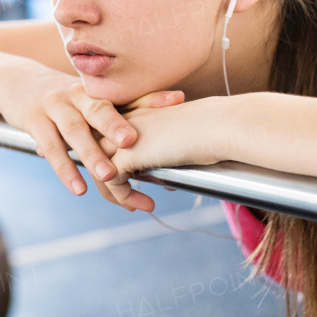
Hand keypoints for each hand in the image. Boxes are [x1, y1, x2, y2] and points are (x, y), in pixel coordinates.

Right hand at [0, 64, 182, 197]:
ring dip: (92, 154)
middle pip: (99, 109)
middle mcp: (78, 95)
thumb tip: (161, 135)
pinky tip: (78, 188)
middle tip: (133, 142)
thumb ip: (119, 115)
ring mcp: (55, 106)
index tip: (177, 100)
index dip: (152, 98)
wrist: (16, 82)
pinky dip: (64, 168)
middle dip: (116, 125)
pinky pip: (50, 147)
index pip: (128, 95)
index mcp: (98, 91)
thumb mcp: (90, 101)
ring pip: (75, 131)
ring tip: (110, 176)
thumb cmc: (66, 100)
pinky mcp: (34, 121)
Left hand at [100, 98, 232, 209]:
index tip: (138, 178)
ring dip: (116, 192)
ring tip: (135, 206)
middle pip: (99, 152)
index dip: (119, 159)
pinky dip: (125, 197)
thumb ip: (163, 151)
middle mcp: (122, 119)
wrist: (217, 125)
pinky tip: (146, 204)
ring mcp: (120, 136)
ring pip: (99, 168)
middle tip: (130, 199)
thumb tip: (163, 178)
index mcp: (134, 110)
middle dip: (111, 178)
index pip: (112, 136)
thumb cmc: (209, 129)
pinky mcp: (125, 154)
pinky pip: (112, 182)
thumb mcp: (178, 135)